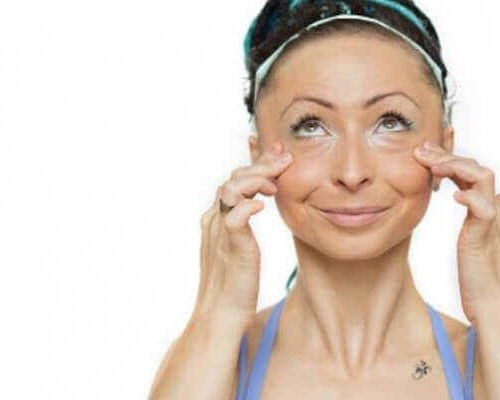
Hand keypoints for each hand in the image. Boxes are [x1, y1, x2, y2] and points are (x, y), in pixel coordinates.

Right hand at [193, 142, 292, 328]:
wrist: (220, 316)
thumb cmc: (233, 286)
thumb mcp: (237, 248)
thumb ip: (240, 226)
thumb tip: (253, 207)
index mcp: (215, 220)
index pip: (233, 180)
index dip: (256, 166)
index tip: (279, 159)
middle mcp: (214, 221)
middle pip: (232, 178)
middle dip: (260, 165)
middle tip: (285, 160)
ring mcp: (220, 233)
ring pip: (230, 189)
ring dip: (256, 179)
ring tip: (275, 184)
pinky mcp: (231, 247)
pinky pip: (234, 217)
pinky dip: (247, 206)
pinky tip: (263, 206)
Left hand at [413, 140, 499, 322]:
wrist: (496, 307)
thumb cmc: (481, 280)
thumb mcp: (475, 242)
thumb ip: (475, 220)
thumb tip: (473, 198)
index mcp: (489, 211)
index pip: (471, 173)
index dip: (449, 159)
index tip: (424, 153)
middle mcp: (494, 211)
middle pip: (476, 168)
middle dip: (448, 155)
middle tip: (421, 151)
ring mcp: (493, 222)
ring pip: (483, 178)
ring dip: (456, 166)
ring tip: (432, 165)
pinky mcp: (486, 237)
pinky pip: (483, 209)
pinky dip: (470, 198)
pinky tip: (453, 196)